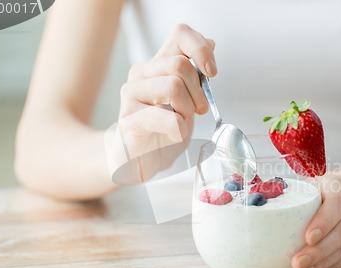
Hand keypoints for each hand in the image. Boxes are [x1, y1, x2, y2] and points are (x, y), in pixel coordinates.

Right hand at [106, 24, 215, 182]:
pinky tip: (173, 134)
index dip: (201, 49)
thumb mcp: (187, 98)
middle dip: (198, 92)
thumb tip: (210, 42)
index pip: (180, 34)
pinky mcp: (129, 119)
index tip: (211, 73)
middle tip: (197, 110)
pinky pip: (165, 117)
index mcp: (158, 65)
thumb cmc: (163, 129)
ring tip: (181, 122)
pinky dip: (178, 129)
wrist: (139, 159)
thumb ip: (195, 72)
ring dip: (186, 110)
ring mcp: (132, 94)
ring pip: (172, 87)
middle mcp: (142, 74)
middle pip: (180, 64)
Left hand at [291, 172, 340, 267]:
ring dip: (321, 264)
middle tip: (297, 263)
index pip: (336, 205)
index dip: (323, 222)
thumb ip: (294, 191)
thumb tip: (259, 200)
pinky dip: (330, 267)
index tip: (308, 238)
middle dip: (317, 252)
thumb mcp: (317, 181)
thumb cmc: (332, 189)